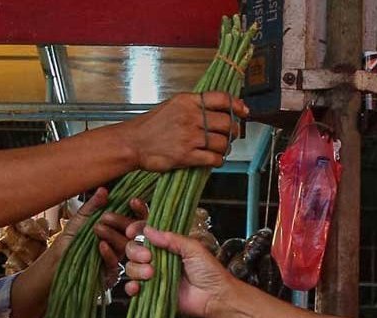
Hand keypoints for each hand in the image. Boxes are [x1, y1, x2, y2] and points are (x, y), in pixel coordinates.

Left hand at [47, 190, 146, 286]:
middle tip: (106, 217)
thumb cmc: (69, 240)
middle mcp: (120, 241)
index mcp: (117, 227)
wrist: (56, 261)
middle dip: (122, 222)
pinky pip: (115, 261)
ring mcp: (117, 256)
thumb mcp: (80, 219)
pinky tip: (100, 246)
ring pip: (126, 245)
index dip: (138, 209)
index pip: (135, 217)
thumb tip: (103, 190)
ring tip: (97, 230)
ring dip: (112, 235)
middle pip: (134, 231)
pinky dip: (108, 252)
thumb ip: (93, 205)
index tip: (132, 202)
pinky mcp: (111, 271)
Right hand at [122, 225, 233, 317]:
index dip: (136, 230)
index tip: (131, 231)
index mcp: (169, 246)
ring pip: (132, 268)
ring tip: (151, 273)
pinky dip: (131, 287)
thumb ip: (172, 239)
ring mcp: (154, 276)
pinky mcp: (153, 293)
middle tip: (148, 257)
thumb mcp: (193, 249)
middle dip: (136, 252)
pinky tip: (137, 287)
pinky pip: (133, 289)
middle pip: (134, 250)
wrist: (215, 297)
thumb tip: (149, 229)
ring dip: (137, 270)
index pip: (147, 234)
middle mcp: (159, 260)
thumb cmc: (210, 272)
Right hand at [123, 92, 248, 171]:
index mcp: (187, 101)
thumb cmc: (151, 126)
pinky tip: (213, 159)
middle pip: (227, 123)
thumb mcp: (173, 106)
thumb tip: (219, 110)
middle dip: (233, 131)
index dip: (237, 105)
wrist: (133, 143)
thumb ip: (195, 106)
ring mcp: (189, 136)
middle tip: (231, 135)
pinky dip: (217, 160)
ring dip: (225, 148)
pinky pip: (213, 158)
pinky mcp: (187, 155)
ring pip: (222, 143)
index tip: (244, 111)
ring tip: (219, 149)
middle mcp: (190, 117)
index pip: (221, 99)